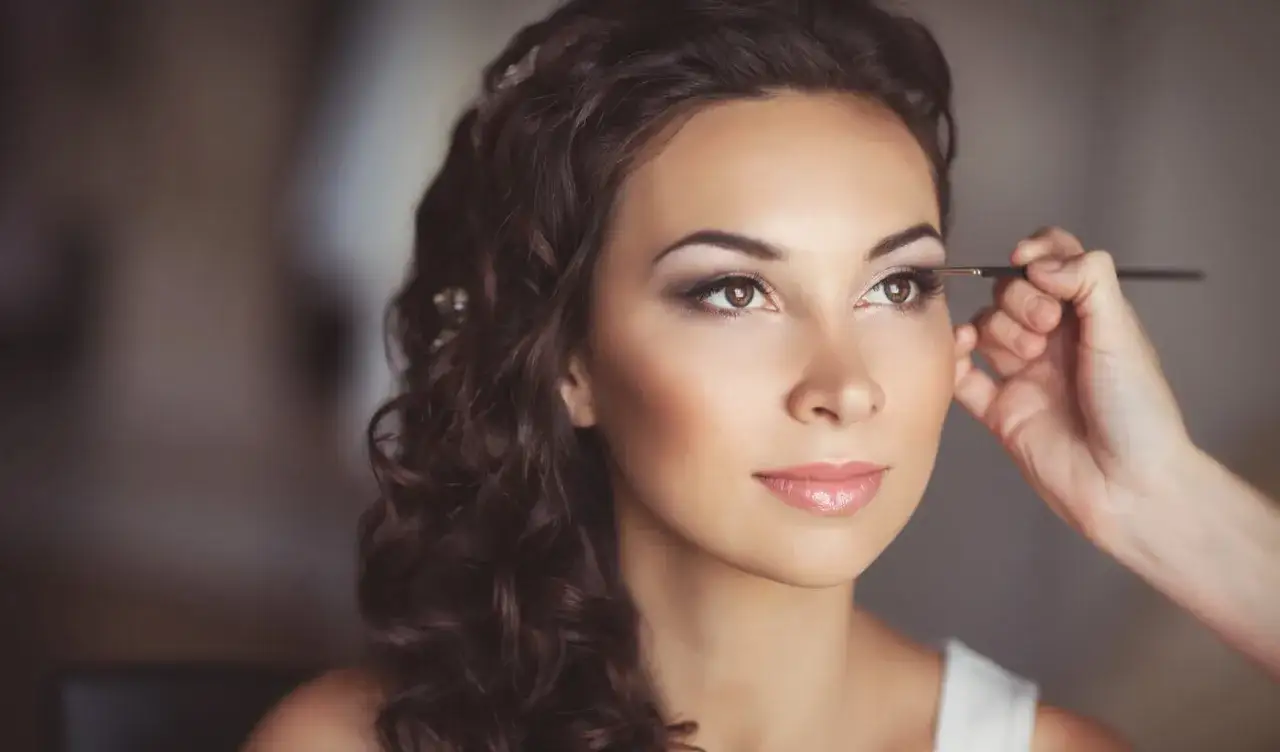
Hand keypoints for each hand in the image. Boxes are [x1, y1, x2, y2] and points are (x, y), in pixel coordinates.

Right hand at [951, 227, 1192, 542]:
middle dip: (1020, 299)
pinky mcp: (998, 410)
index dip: (1036, 252)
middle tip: (1045, 328)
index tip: (1028, 260)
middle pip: (1011, 291)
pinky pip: (961, 376)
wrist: (1127, 487)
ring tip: (1025, 357)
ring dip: (995, 329)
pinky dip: (953, 360)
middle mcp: (1054, 341)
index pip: (1053, 262)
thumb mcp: (1122, 333)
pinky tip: (961, 353)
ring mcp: (1023, 375)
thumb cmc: (1137, 413)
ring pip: (985, 327)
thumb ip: (1086, 280)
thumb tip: (1035, 260)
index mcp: (1088, 318)